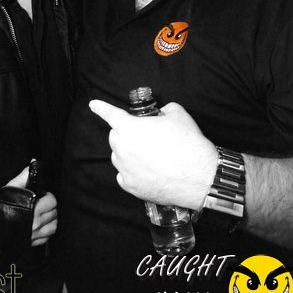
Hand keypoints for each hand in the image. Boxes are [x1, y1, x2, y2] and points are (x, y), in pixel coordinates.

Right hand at [5, 166, 57, 245]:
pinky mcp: (29, 243)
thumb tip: (34, 162)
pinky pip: (46, 239)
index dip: (48, 196)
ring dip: (51, 221)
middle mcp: (37, 223)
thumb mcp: (11, 187)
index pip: (52, 201)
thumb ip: (25, 175)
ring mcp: (34, 235)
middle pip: (54, 214)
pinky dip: (46, 232)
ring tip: (43, 216)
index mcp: (34, 208)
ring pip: (53, 227)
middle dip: (50, 208)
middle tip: (42, 204)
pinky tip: (39, 227)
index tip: (42, 195)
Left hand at [89, 100, 217, 209]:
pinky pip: (124, 175)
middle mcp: (123, 149)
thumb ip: (165, 109)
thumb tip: (162, 113)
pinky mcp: (131, 187)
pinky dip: (131, 171)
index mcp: (131, 128)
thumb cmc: (188, 144)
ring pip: (118, 156)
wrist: (199, 176)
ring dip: (128, 152)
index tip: (93, 104)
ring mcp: (126, 170)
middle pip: (114, 136)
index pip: (110, 114)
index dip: (100, 107)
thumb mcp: (179, 115)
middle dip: (125, 132)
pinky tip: (147, 170)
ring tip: (149, 155)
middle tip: (144, 135)